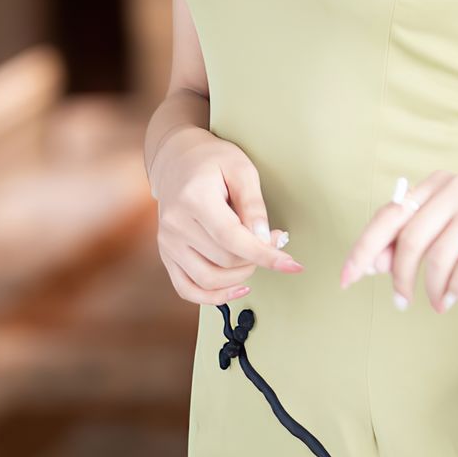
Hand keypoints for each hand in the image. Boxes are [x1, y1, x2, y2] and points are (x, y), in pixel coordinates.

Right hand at [151, 131, 304, 307]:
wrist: (177, 160)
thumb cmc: (212, 162)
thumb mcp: (242, 170)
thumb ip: (254, 206)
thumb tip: (265, 240)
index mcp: (194, 199)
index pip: (233, 239)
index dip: (265, 255)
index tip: (290, 264)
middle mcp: (175, 224)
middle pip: (225, 261)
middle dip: (257, 258)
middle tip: (273, 240)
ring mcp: (168, 242)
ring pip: (210, 280)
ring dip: (241, 276)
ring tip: (255, 256)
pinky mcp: (167, 254)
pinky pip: (188, 289)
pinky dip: (214, 297)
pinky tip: (237, 286)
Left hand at [339, 173, 457, 313]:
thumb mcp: (449, 243)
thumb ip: (410, 247)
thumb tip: (372, 262)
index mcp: (435, 186)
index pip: (388, 216)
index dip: (363, 249)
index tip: (347, 279)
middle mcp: (455, 186)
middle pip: (409, 237)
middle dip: (399, 276)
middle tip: (400, 301)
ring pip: (437, 253)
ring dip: (431, 287)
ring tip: (436, 303)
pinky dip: (455, 287)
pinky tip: (451, 300)